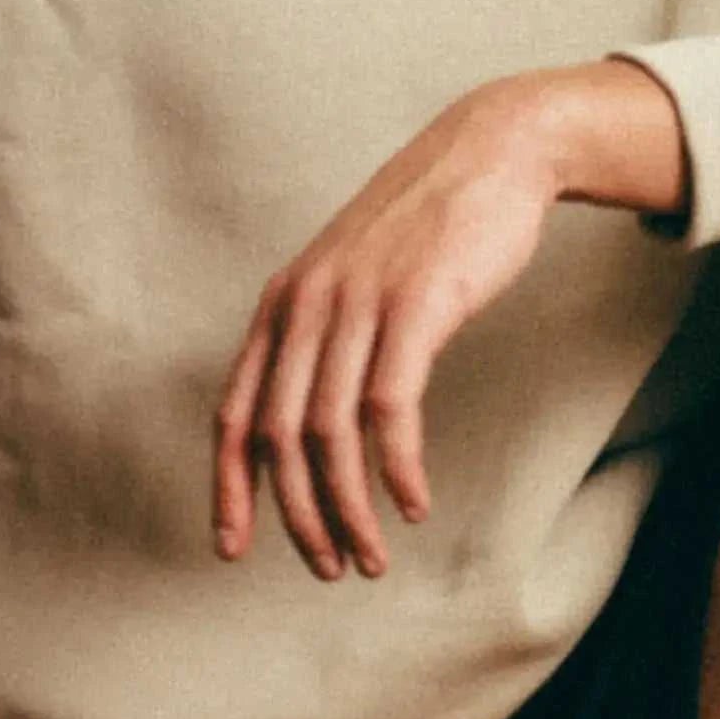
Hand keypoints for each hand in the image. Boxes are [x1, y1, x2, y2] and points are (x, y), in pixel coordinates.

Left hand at [214, 60, 689, 580]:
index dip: (229, 488)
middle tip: (330, 566)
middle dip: (297, 517)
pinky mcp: (415, 306)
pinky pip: (390, 409)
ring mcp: (358, 305)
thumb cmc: (429, 226)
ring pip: (329, 435)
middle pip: (277, 438)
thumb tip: (311, 415)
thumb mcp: (354, 277)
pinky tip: (413, 504)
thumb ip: (325, 336)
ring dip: (348, 510)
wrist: (490, 152)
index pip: (232, 414)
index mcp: (283, 304)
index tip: (232, 547)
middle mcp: (307, 305)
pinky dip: (397, 470)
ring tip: (371, 556)